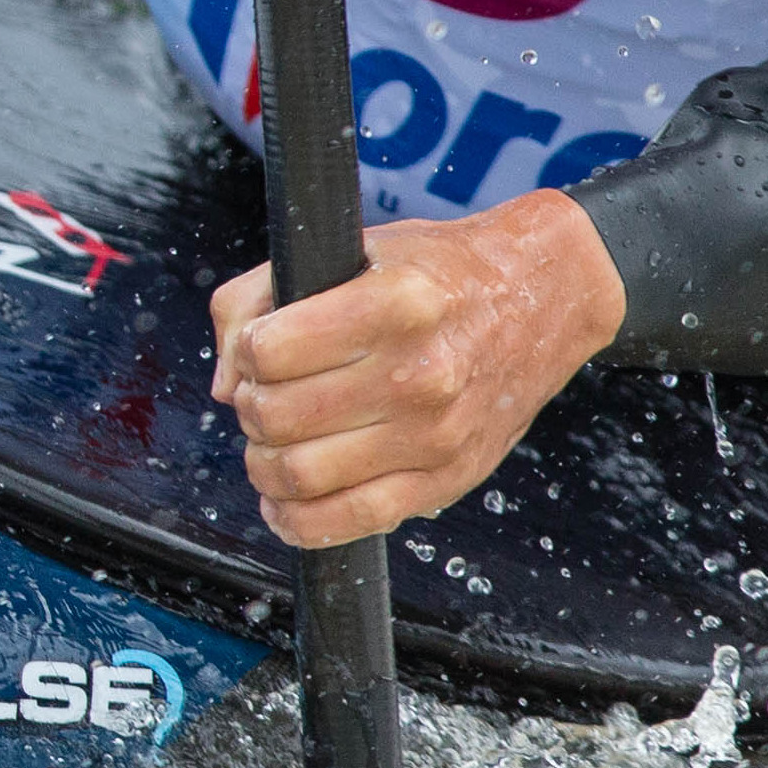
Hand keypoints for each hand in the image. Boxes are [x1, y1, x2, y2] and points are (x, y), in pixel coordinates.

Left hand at [210, 192, 627, 548]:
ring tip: (274, 439)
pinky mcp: (445, 479)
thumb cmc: (441, 269)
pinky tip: (285, 499)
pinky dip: (295, 520)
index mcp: (397, 300)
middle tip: (262, 393)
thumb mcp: (359, 246)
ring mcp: (436, 433)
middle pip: (277, 415)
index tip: (261, 347)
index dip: (249, 350)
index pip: (271, 348)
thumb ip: (265, 292)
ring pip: (299, 475)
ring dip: (264, 462)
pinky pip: (348, 521)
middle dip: (250, 406)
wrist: (545, 296)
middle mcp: (421, 370)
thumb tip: (223, 382)